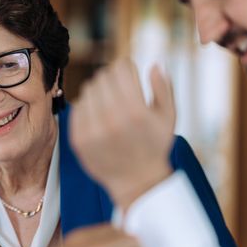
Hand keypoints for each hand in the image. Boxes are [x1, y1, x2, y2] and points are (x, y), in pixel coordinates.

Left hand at [70, 59, 175, 209]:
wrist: (136, 182)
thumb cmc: (155, 146)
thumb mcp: (169, 117)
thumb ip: (163, 88)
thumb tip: (155, 64)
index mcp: (135, 111)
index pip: (120, 69)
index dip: (125, 66)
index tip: (128, 72)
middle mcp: (111, 120)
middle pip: (102, 77)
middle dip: (112, 77)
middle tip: (119, 86)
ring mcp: (92, 130)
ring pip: (88, 90)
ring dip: (99, 91)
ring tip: (110, 101)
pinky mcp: (78, 139)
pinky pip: (77, 108)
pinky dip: (88, 107)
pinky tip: (99, 114)